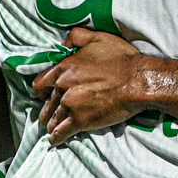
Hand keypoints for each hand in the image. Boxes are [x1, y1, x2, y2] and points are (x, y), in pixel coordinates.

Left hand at [34, 27, 150, 144]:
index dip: (43, 91)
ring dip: (51, 124)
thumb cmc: (121, 59)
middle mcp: (62, 86)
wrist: (137, 81)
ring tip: (52, 128)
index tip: (46, 95)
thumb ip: (76, 37)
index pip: (41, 83)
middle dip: (46, 109)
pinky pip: (61, 132)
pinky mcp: (80, 120)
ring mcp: (69, 105)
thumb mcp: (98, 38)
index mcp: (64, 68)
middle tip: (50, 113)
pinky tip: (55, 141)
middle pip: (45, 103)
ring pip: (52, 118)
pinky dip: (56, 137)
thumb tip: (63, 43)